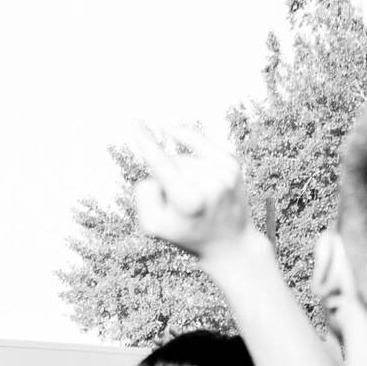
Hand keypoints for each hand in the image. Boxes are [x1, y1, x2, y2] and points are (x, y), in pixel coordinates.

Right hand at [133, 125, 255, 263]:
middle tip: (179, 205)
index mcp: (189, 201)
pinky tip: (170, 131)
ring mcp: (224, 173)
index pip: (161, 164)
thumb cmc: (185, 233)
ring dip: (180, 170)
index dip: (146, 141)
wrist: (229, 243)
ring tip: (194, 196)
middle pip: (171, 163)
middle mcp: (210, 184)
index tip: (134, 122)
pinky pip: (201, 141)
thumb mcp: (152, 225)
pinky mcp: (232, 164)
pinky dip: (187, 138)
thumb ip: (143, 194)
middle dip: (166, 177)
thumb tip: (159, 166)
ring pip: (185, 156)